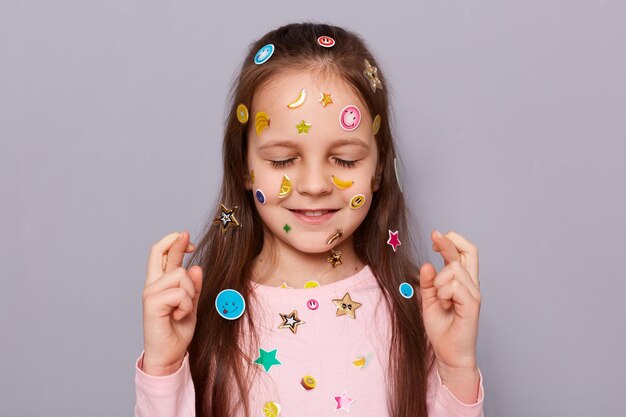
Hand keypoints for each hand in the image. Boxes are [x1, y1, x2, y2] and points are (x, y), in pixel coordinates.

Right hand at [141, 231, 202, 375]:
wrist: (169, 355)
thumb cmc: (177, 330)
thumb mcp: (191, 304)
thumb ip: (193, 287)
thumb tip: (196, 267)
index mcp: (160, 283)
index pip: (160, 254)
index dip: (172, 240)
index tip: (187, 237)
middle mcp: (152, 285)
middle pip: (162, 252)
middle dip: (179, 246)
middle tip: (192, 246)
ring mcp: (150, 293)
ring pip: (180, 275)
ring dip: (191, 293)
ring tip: (183, 310)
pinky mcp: (152, 303)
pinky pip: (180, 293)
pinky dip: (187, 305)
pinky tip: (179, 316)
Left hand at [419, 230, 480, 372]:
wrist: (448, 353)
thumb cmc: (441, 328)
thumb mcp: (429, 300)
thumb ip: (428, 283)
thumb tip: (427, 264)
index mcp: (462, 281)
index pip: (464, 252)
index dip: (451, 240)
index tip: (434, 237)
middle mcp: (471, 284)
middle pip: (470, 250)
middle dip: (450, 241)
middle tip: (434, 237)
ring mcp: (474, 293)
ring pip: (454, 268)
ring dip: (439, 281)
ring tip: (440, 299)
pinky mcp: (473, 303)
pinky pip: (455, 285)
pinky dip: (443, 292)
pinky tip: (445, 304)